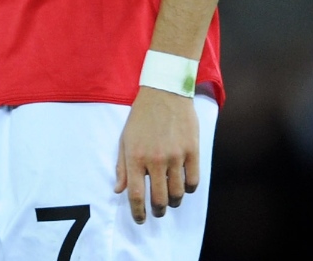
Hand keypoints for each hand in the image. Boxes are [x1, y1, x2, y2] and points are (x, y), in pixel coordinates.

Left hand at [113, 87, 200, 222]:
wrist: (164, 93)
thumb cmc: (141, 117)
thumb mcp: (125, 139)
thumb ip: (122, 166)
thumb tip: (119, 190)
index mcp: (135, 157)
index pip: (136, 194)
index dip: (138, 212)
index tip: (140, 219)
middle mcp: (155, 160)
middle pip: (159, 199)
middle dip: (157, 210)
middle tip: (157, 211)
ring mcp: (175, 156)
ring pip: (178, 193)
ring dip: (174, 202)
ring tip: (170, 201)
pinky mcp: (192, 151)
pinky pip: (193, 181)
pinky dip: (188, 189)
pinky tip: (183, 187)